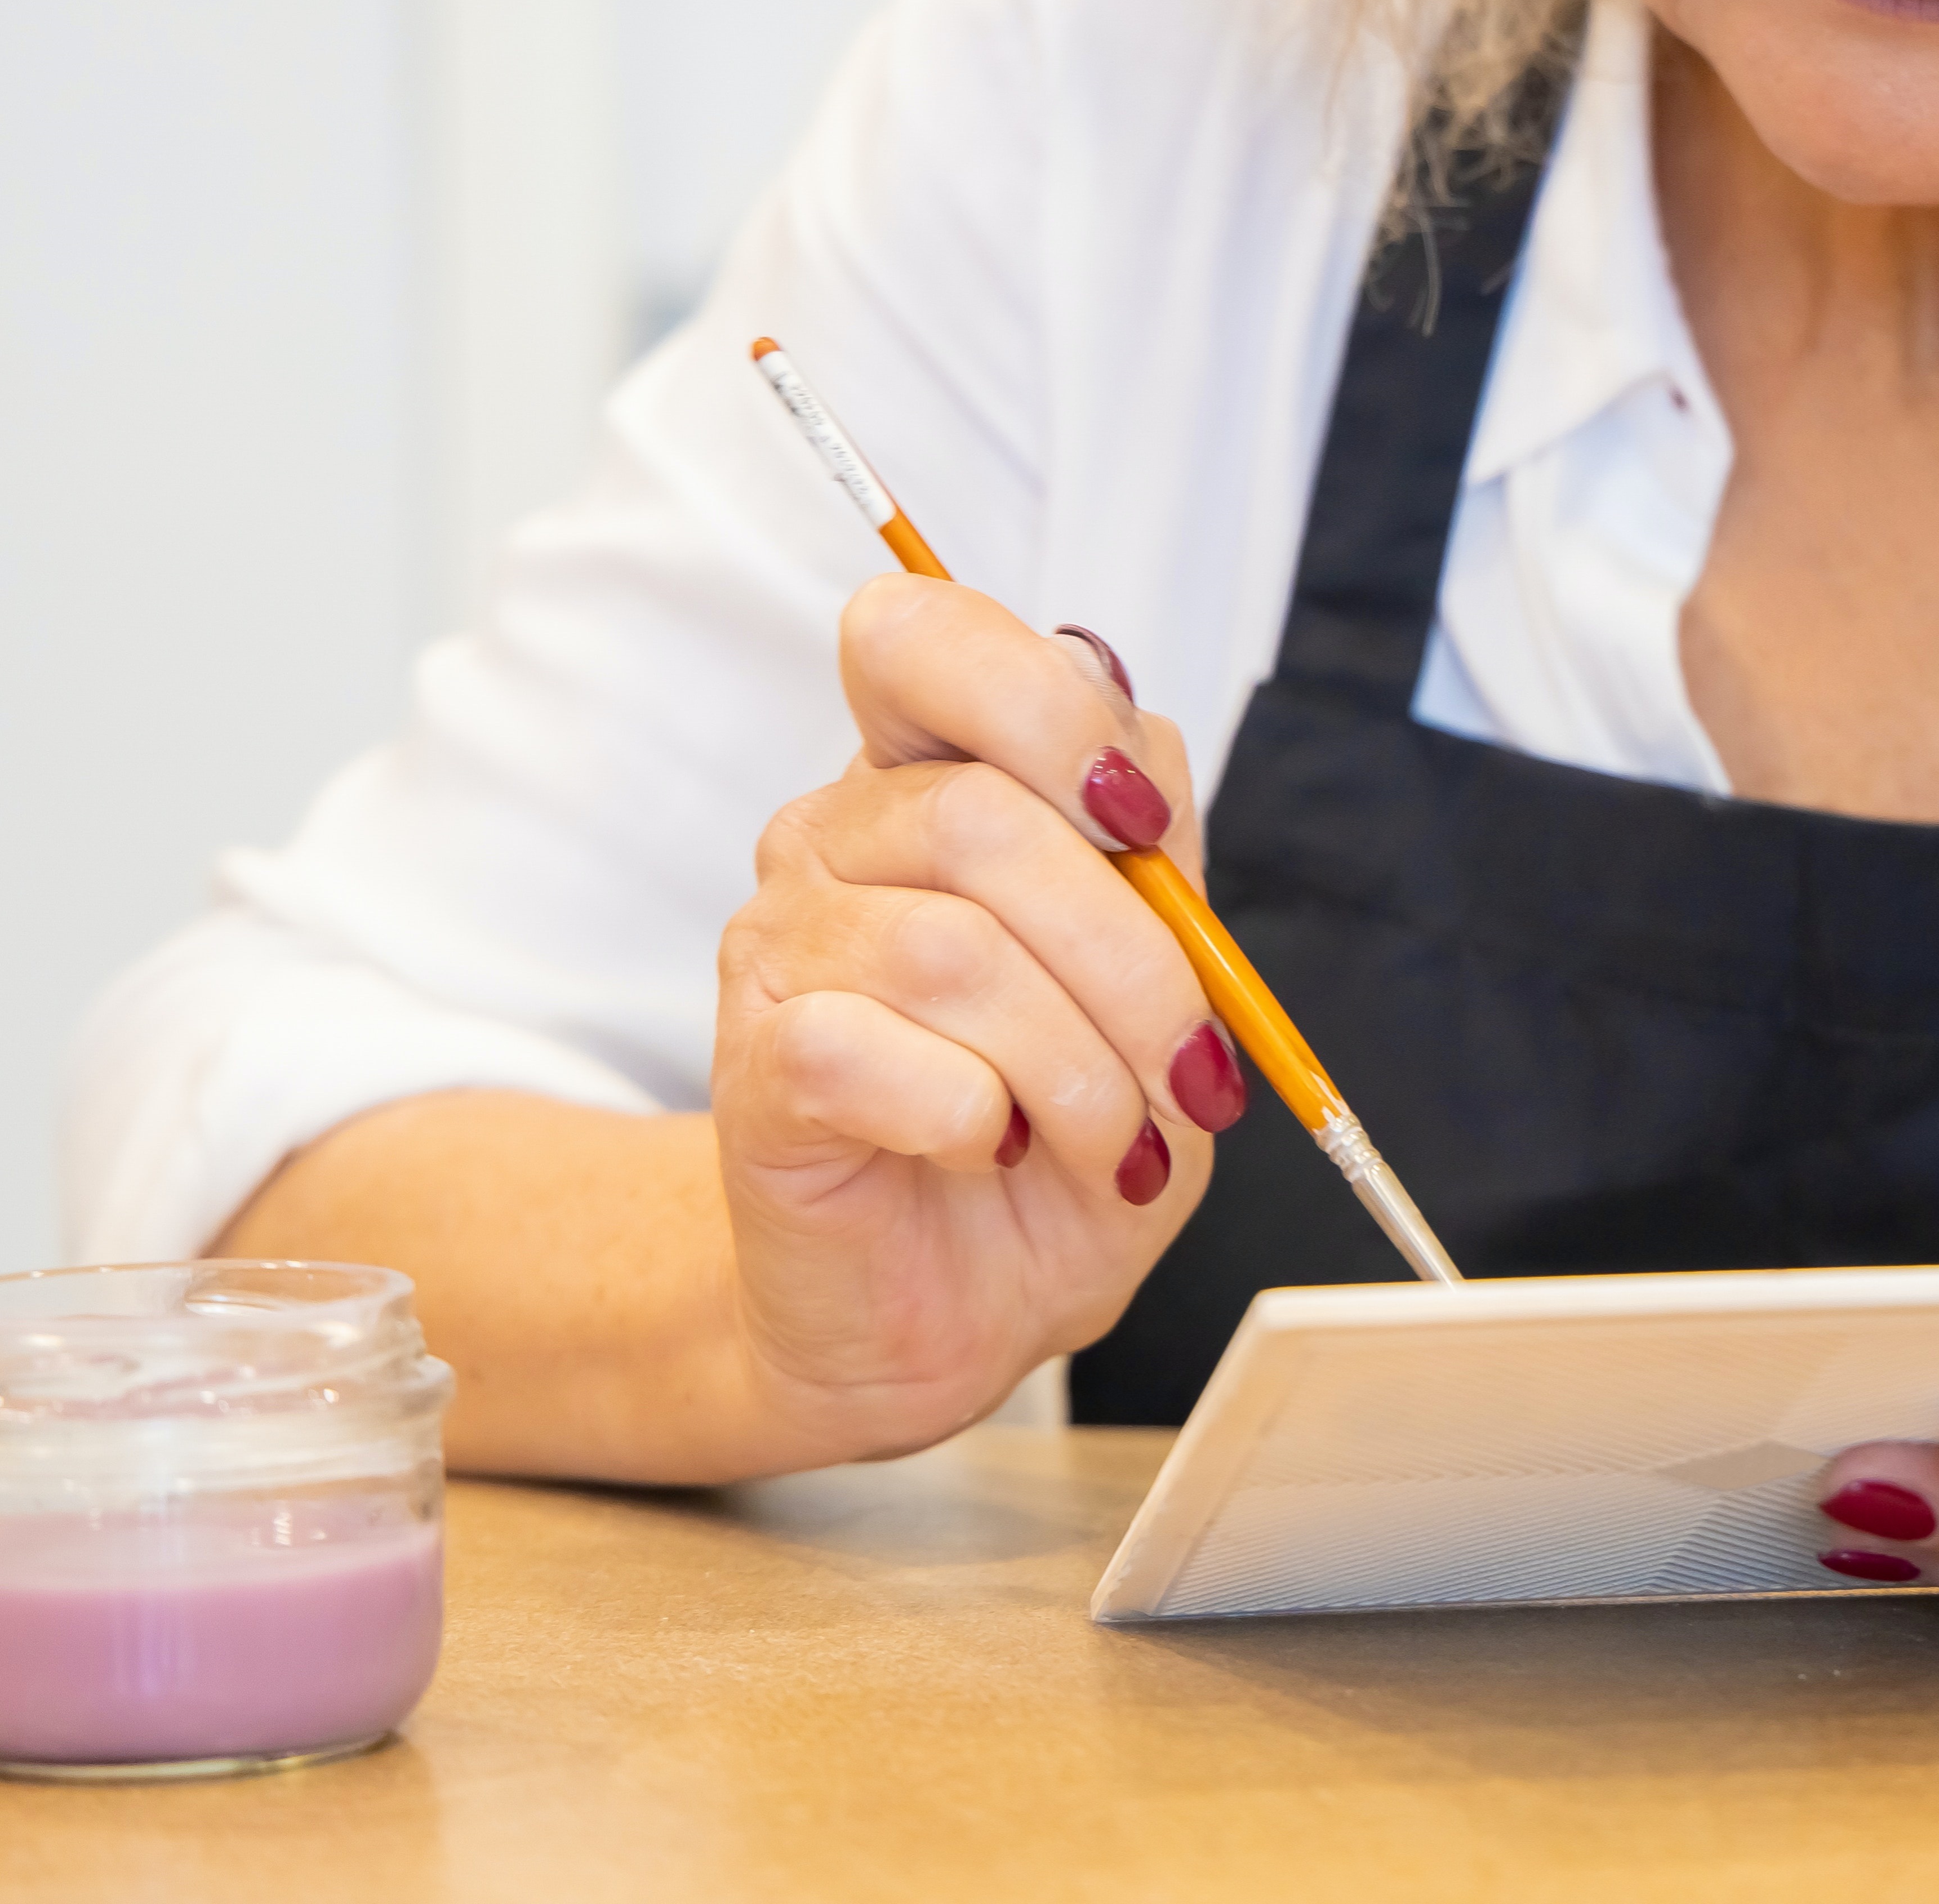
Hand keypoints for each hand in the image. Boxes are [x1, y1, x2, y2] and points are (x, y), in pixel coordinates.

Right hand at [707, 578, 1243, 1467]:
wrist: (962, 1306)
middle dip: (1130, 961)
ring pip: (951, 949)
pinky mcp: (753, 1064)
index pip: (921, 632)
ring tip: (1110, 1145)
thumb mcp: (1156, 994)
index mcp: (925, 776)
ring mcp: (777, 943)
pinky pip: (873, 1053)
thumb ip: (1154, 869)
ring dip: (1076, 1068)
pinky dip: (977, 1119)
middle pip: (982, 816)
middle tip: (1185, 1075)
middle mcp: (833, 835)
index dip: (1044, 702)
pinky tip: (992, 1151)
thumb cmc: (1057, 1138)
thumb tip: (1145, 764)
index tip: (1142, 819)